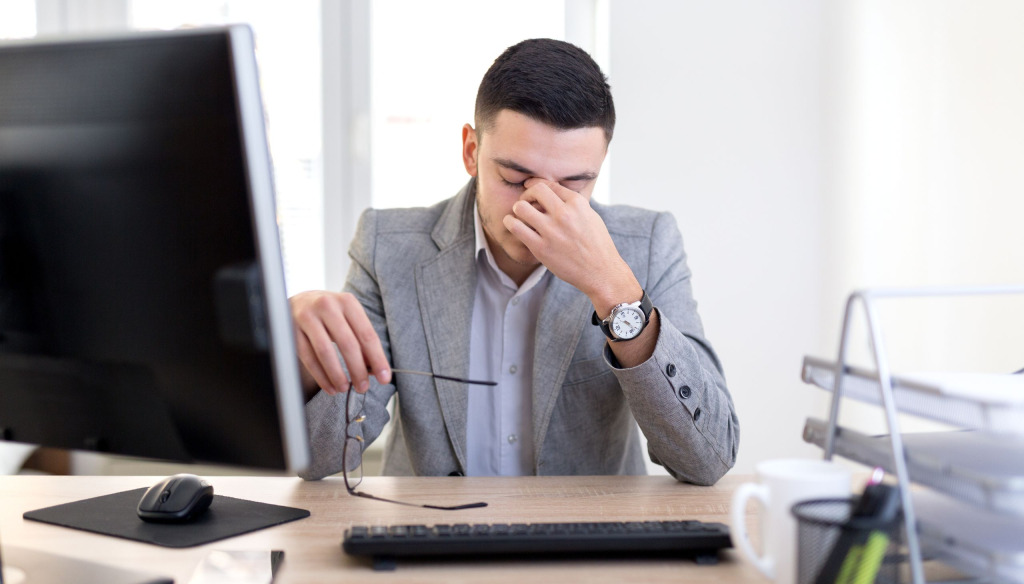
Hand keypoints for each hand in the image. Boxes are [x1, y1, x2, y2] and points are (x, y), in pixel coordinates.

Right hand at [290, 290, 390, 397]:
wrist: (297, 302)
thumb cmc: (329, 314)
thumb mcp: (348, 319)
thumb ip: (361, 341)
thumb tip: (374, 369)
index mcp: (347, 302)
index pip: (367, 335)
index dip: (377, 359)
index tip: (384, 378)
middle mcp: (327, 306)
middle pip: (347, 344)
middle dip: (358, 370)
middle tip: (363, 387)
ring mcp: (307, 317)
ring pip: (325, 352)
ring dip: (337, 375)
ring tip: (344, 388)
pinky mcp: (292, 330)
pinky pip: (308, 358)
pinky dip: (320, 376)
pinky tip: (330, 386)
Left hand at [501, 179, 639, 313]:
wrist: (600, 272)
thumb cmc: (597, 245)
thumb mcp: (591, 216)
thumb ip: (573, 204)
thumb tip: (554, 193)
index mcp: (577, 203)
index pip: (550, 185)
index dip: (536, 184)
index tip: (530, 187)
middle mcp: (564, 214)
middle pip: (535, 191)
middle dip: (527, 194)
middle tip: (525, 203)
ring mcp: (552, 231)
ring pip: (521, 208)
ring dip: (517, 209)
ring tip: (519, 215)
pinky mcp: (541, 248)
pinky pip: (516, 228)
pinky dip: (510, 223)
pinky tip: (512, 224)